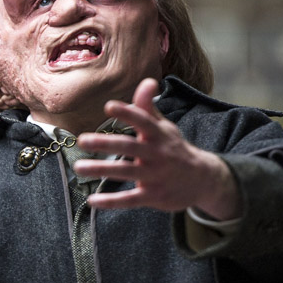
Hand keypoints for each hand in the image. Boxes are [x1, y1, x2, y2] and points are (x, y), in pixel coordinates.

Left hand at [72, 78, 241, 219]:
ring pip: (126, 172)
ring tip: (79, 168)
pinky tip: (92, 200)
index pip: (142, 120)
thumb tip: (147, 80)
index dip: (127, 113)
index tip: (109, 106)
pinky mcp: (153, 195)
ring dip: (102, 170)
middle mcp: (157, 154)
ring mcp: (155, 176)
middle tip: (83, 140)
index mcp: (158, 134)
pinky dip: (111, 201)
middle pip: (129, 147)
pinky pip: (130, 199)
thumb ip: (149, 107)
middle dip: (106, 143)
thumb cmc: (174, 149)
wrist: (203, 180)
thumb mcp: (164, 127)